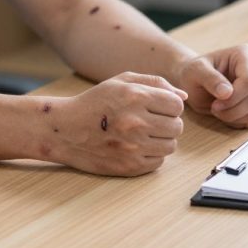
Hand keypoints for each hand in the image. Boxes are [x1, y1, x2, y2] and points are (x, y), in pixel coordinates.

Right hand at [44, 72, 186, 175]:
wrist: (64, 130)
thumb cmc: (96, 102)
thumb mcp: (122, 81)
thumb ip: (156, 83)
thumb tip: (183, 97)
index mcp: (135, 97)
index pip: (177, 106)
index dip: (170, 106)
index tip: (158, 107)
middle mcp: (136, 122)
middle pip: (177, 126)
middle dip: (167, 123)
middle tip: (150, 122)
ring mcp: (133, 146)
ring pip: (171, 145)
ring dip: (162, 140)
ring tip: (143, 134)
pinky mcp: (129, 166)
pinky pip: (159, 161)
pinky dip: (152, 155)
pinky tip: (136, 146)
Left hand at [171, 44, 247, 127]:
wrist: (197, 80)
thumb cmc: (195, 72)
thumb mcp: (195, 71)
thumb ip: (210, 79)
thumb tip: (227, 93)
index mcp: (246, 54)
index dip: (234, 98)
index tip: (215, 104)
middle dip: (232, 110)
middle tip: (214, 108)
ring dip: (235, 117)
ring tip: (219, 110)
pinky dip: (239, 121)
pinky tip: (227, 112)